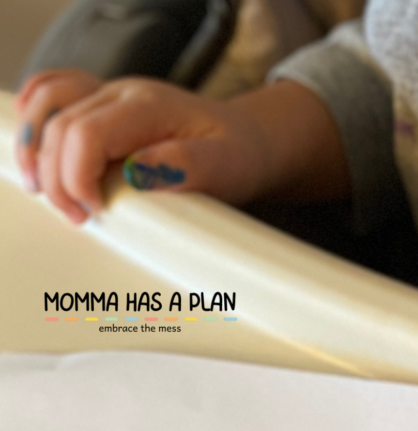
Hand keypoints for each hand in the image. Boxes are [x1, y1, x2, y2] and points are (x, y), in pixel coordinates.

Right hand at [15, 73, 349, 224]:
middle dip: (58, 179)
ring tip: (48, 195)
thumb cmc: (238, 156)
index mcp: (147, 106)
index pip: (86, 133)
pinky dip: (38, 122)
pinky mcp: (105, 110)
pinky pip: (56, 98)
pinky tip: (37, 153)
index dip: (78, 177)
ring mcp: (109, 97)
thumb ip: (183, 167)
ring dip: (38, 152)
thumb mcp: (225, 166)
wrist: (249, 142)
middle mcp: (121, 94)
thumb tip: (136, 174)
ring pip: (50, 110)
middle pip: (60, 127)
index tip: (94, 213)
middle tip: (80, 218)